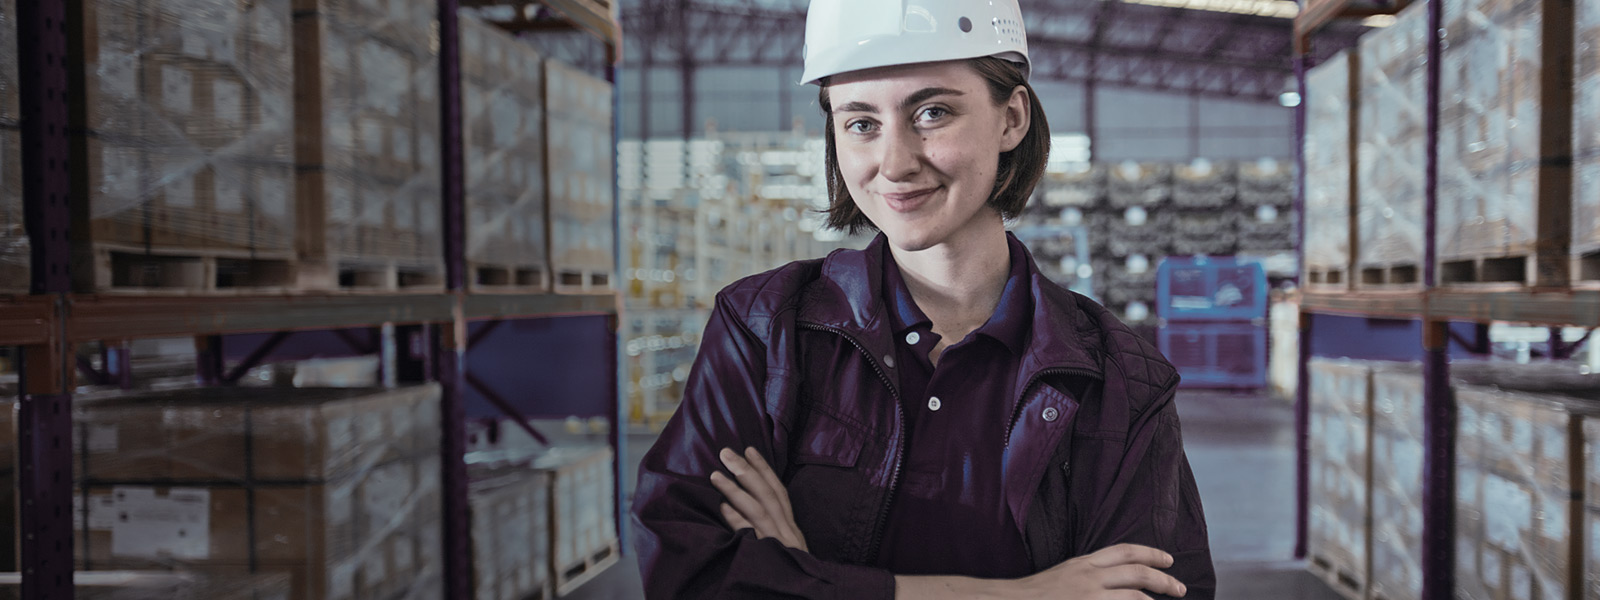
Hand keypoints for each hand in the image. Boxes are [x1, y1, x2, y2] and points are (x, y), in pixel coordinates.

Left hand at [709, 446, 808, 551]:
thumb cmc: (790, 580)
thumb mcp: (786, 551)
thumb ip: (772, 533)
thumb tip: (745, 512)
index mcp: (791, 529)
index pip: (779, 493)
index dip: (764, 470)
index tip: (749, 450)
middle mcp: (788, 533)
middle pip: (768, 495)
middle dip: (747, 471)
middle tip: (725, 453)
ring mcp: (779, 545)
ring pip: (758, 511)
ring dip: (736, 491)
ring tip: (715, 476)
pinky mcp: (769, 559)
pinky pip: (751, 536)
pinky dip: (738, 520)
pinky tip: (723, 507)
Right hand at [1009, 544, 1186, 598]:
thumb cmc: (1036, 594)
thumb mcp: (1065, 574)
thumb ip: (1089, 573)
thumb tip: (1116, 578)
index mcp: (1083, 563)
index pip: (1125, 551)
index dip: (1151, 554)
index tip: (1169, 560)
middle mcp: (1088, 578)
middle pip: (1136, 574)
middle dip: (1164, 581)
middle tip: (1180, 589)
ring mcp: (1088, 598)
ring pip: (1134, 597)